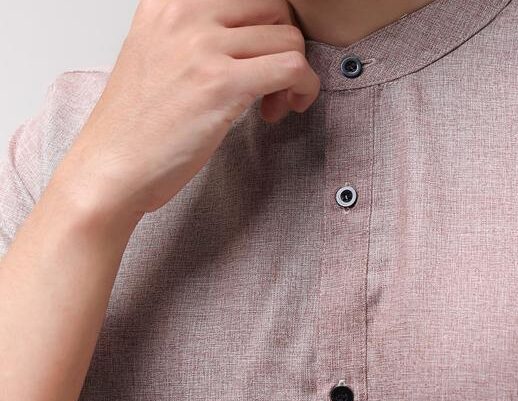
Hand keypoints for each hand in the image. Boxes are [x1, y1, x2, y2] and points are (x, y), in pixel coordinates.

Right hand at [58, 0, 319, 216]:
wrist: (112, 166)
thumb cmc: (140, 123)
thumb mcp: (158, 52)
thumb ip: (198, 31)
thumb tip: (255, 30)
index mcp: (168, 2)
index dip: (266, 26)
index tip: (260, 57)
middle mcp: (184, 12)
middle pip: (274, 8)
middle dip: (284, 45)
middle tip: (273, 82)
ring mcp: (202, 46)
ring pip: (289, 39)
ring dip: (293, 75)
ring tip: (271, 104)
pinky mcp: (221, 83)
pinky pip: (293, 68)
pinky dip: (303, 89)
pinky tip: (281, 110)